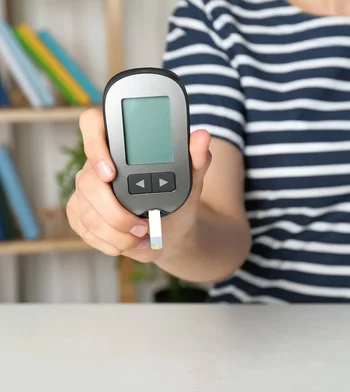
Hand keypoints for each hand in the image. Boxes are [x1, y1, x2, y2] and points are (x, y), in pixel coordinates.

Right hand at [66, 109, 210, 262]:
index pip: (93, 124)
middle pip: (89, 182)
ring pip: (88, 212)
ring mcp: (85, 190)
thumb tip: (203, 137)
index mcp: (120, 146)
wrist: (173, 233)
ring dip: (118, 233)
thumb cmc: (179, 203)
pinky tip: (131, 243)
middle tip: (143, 225)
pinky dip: (112, 243)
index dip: (94, 144)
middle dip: (116, 212)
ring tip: (144, 236)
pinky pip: (86, 230)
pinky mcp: (79, 213)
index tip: (111, 172)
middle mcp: (97, 164)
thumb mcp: (192, 182)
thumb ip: (196, 158)